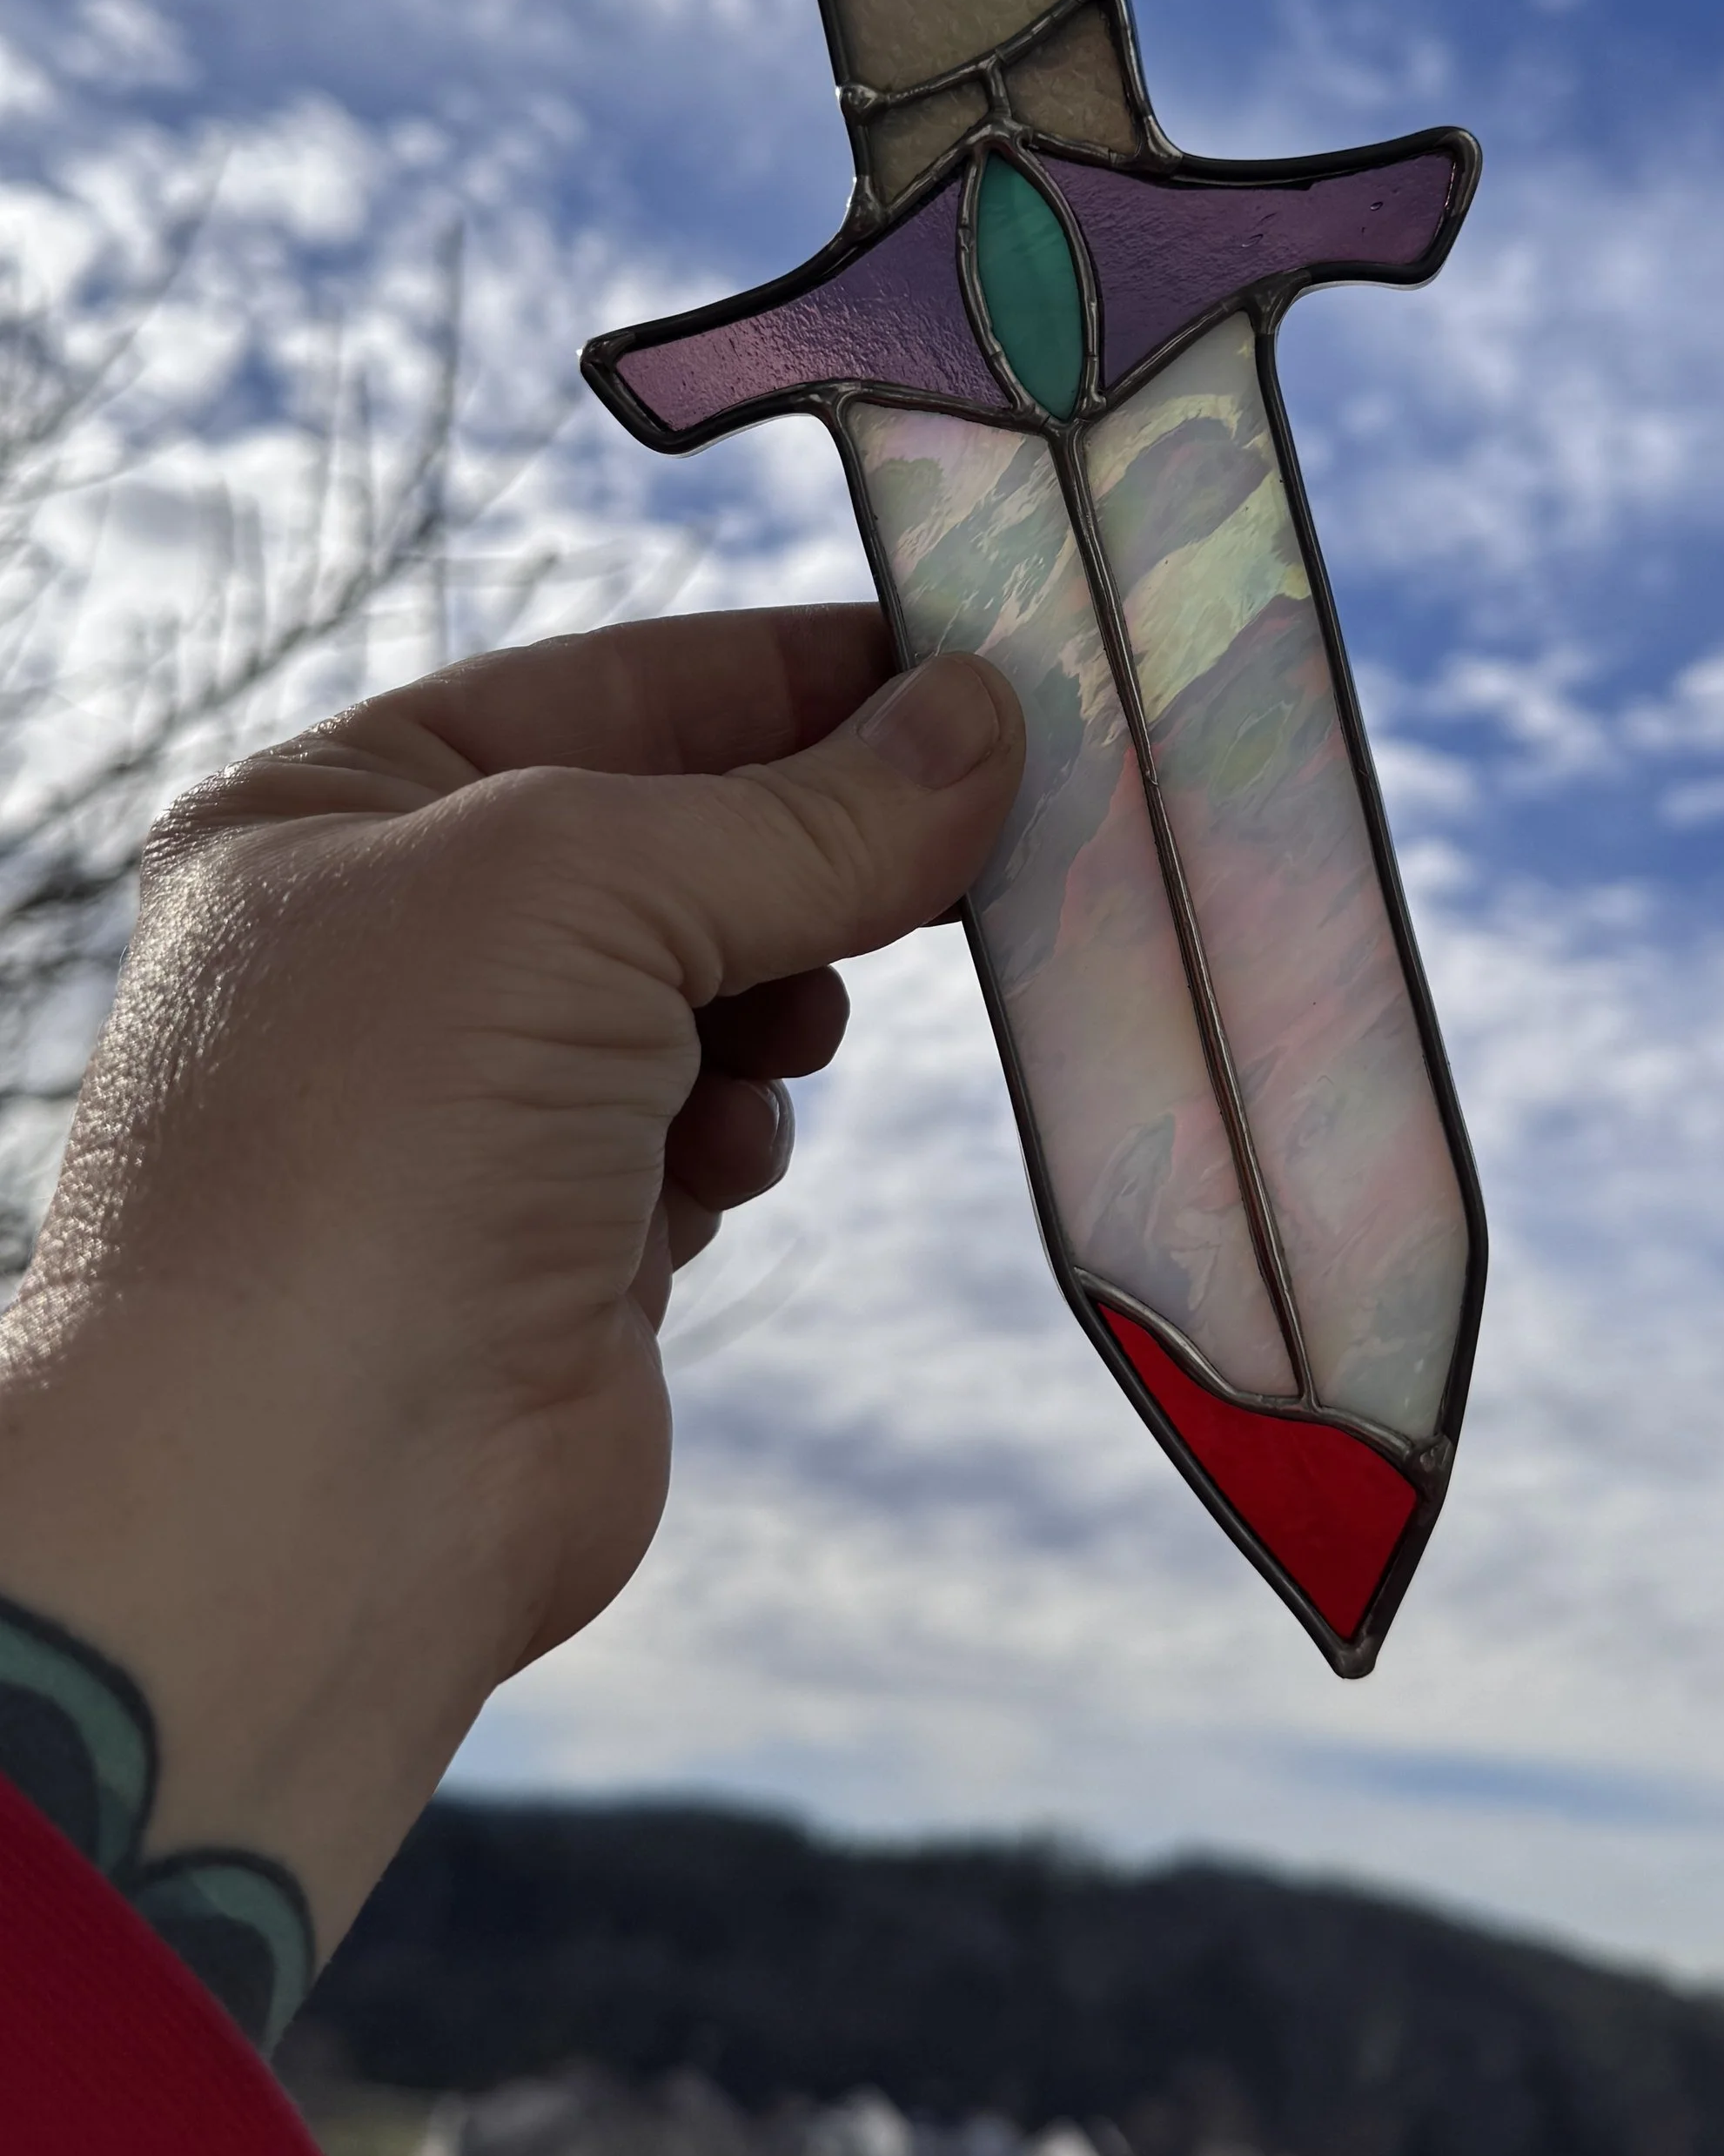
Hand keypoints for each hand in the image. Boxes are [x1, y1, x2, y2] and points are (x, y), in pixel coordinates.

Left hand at [0, 611, 1021, 1955]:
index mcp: (338, 812)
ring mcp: (475, 1103)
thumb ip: (803, 810)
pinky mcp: (561, 1240)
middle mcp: (394, 946)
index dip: (791, 672)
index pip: (611, 686)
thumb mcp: (584, 885)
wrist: (309, 1490)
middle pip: (678, 841)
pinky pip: (710, 1128)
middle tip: (962, 844)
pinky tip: (712, 1168)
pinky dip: (738, 1132)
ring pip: (713, 989)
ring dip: (773, 1006)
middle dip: (806, 855)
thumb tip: (982, 720)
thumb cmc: (373, 1141)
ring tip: (774, 1044)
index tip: (969, 665)